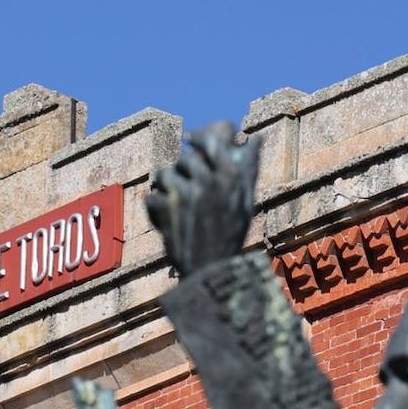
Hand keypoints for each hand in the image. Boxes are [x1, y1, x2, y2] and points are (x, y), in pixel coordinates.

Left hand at [146, 122, 260, 275]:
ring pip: (164, 173)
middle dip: (182, 170)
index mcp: (231, 175)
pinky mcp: (167, 207)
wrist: (211, 271)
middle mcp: (209, 179)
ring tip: (174, 204)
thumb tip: (255, 138)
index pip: (214, 137)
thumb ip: (248, 168)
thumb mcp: (245, 201)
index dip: (200, 137)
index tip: (191, 138)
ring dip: (166, 187)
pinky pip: (152, 195)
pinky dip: (155, 208)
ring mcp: (186, 192)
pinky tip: (166, 221)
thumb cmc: (230, 236)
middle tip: (185, 185)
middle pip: (186, 157)